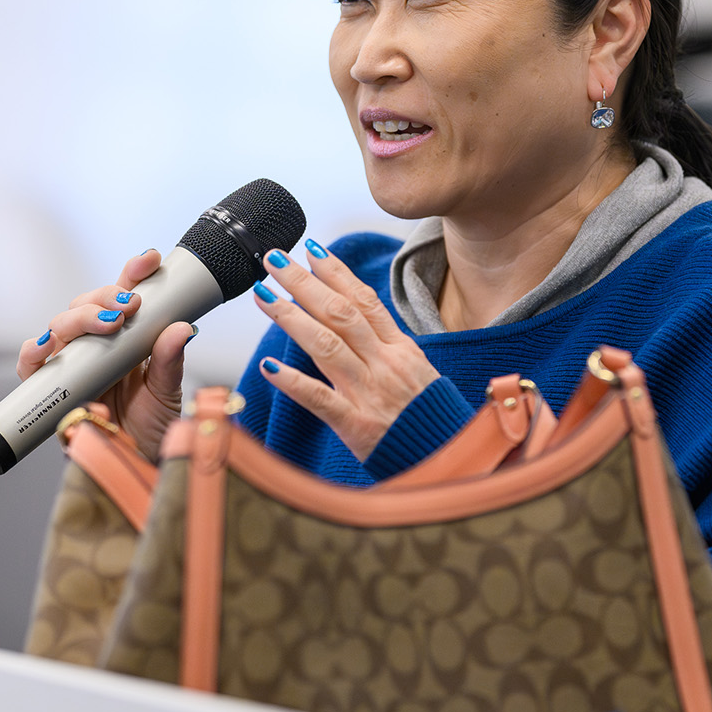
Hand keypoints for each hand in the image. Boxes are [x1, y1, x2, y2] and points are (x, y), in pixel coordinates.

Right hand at [16, 248, 196, 459]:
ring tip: (105, 323)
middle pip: (86, 305)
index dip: (132, 273)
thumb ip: (170, 362)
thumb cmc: (151, 430)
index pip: (122, 296)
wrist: (134, 469)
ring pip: (60, 326)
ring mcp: (70, 365)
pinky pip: (31, 366)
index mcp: (125, 340)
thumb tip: (182, 328)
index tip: (149, 261)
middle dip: (105, 296)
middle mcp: (94, 347)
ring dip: (78, 318)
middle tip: (129, 305)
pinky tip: (48, 346)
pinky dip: (33, 351)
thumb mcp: (167, 394)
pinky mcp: (48, 390)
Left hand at [251, 242, 438, 461]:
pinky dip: (292, 380)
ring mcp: (370, 393)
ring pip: (326, 345)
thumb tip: (360, 317)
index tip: (309, 249)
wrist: (448, 462)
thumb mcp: (419, 372)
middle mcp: (385, 364)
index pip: (364, 300)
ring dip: (290, 317)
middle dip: (304, 283)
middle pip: (340, 313)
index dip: (335, 272)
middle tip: (274, 260)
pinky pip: (318, 398)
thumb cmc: (429, 419)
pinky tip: (268, 365)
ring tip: (262, 295)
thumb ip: (387, 346)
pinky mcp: (356, 425)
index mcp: (401, 349)